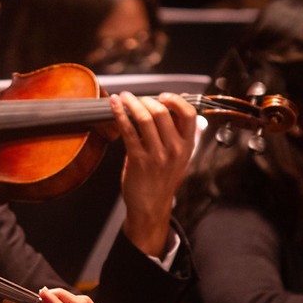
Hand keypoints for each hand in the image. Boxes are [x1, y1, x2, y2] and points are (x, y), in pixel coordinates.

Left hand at [110, 92, 196, 257]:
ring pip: (144, 118)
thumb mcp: (178, 157)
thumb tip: (161, 107)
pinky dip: (119, 114)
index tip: (162, 96)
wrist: (151, 206)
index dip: (175, 100)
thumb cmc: (161, 179)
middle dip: (146, 99)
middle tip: (135, 97)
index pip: (188, 113)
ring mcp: (157, 155)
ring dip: (131, 103)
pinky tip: (114, 106)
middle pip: (162, 112)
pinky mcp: (138, 160)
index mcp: (187, 145)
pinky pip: (128, 131)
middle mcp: (175, 149)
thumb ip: (173, 134)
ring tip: (123, 97)